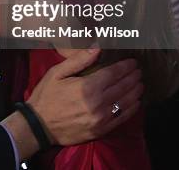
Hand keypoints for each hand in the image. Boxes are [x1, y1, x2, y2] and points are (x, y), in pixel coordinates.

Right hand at [26, 49, 141, 145]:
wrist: (38, 126)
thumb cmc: (46, 96)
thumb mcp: (56, 73)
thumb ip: (78, 60)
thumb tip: (97, 48)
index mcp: (87, 86)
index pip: (114, 73)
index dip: (126, 66)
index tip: (133, 62)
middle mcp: (98, 103)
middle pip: (123, 86)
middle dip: (133, 77)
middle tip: (138, 71)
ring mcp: (101, 118)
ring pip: (127, 102)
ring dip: (136, 91)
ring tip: (140, 83)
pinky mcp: (101, 130)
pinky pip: (123, 118)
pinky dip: (132, 108)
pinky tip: (135, 101)